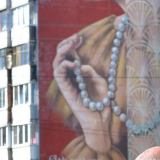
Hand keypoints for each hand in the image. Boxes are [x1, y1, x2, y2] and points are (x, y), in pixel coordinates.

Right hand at [52, 35, 112, 152]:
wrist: (101, 121)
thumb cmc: (103, 104)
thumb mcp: (101, 82)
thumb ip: (91, 72)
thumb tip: (80, 66)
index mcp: (78, 75)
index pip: (69, 55)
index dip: (72, 45)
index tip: (80, 37)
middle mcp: (70, 78)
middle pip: (61, 57)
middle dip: (66, 45)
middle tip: (76, 37)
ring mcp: (67, 85)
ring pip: (56, 65)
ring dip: (62, 52)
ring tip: (71, 44)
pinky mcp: (66, 92)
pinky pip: (58, 76)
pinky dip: (62, 66)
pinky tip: (72, 62)